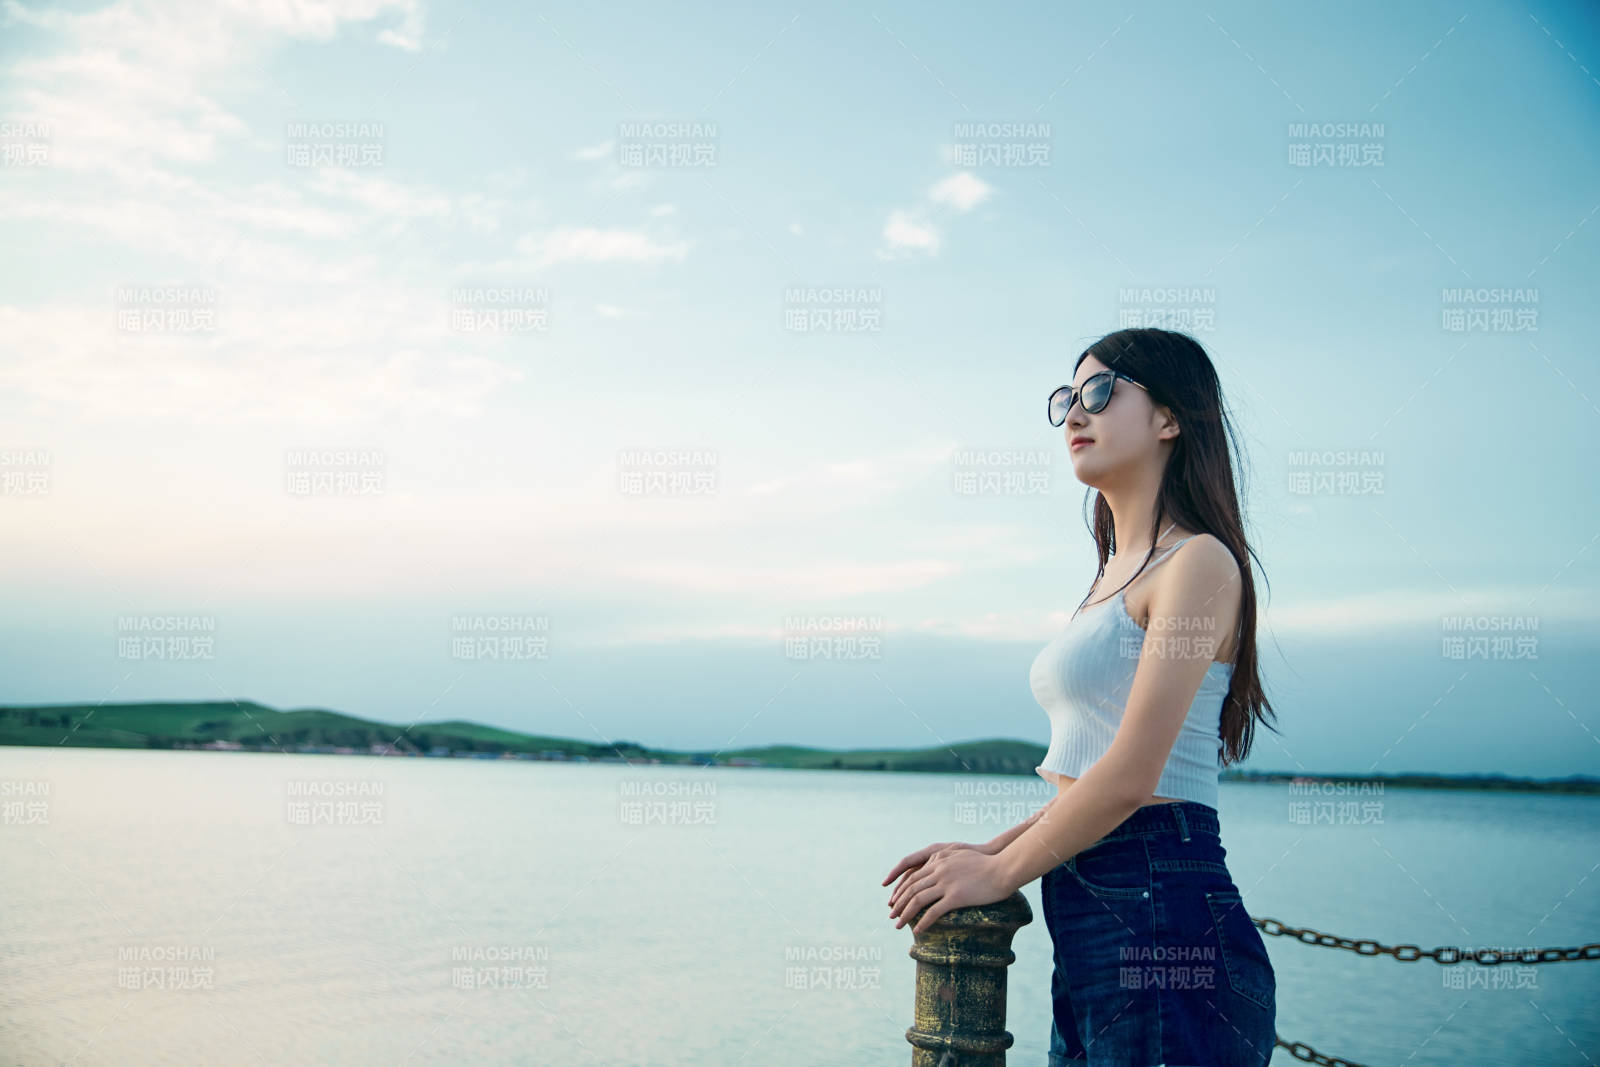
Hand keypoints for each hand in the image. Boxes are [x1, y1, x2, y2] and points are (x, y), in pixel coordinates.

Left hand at [887, 847, 1013, 935]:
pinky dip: (923, 922)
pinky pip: (934, 912)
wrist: (1003, 867)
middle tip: (891, 915)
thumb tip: (937, 866)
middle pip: (911, 888)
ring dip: (905, 914)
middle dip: (898, 903)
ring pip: (918, 900)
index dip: (900, 888)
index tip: (893, 899)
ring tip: (898, 925)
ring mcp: (946, 882)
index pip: (911, 874)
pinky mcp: (956, 896)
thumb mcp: (961, 855)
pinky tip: (917, 931)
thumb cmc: (987, 863)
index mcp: (938, 859)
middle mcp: (939, 869)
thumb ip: (946, 859)